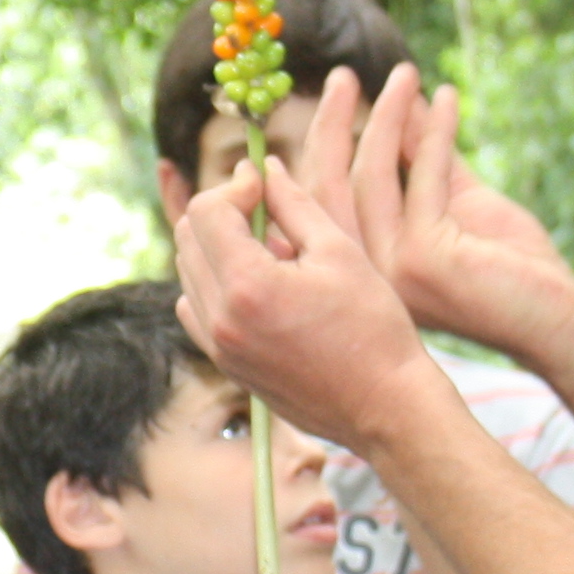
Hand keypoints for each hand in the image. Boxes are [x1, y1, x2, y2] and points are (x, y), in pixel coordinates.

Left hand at [170, 73, 438, 447]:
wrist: (385, 405)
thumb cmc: (374, 327)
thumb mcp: (339, 250)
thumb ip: (294, 202)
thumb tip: (265, 168)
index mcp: (248, 285)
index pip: (207, 211)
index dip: (234, 185)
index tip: (261, 180)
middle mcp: (221, 318)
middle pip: (188, 237)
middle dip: (222, 211)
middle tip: (264, 206)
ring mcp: (218, 346)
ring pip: (188, 272)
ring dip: (218, 247)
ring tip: (271, 249)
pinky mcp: (226, 364)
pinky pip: (197, 309)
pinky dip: (215, 285)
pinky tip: (259, 285)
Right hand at [350, 68, 573, 366]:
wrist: (554, 318)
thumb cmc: (508, 266)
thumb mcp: (456, 202)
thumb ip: (422, 158)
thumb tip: (402, 101)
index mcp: (364, 265)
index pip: (324, 197)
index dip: (322, 142)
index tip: (335, 95)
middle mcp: (365, 273)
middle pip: (329, 185)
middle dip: (333, 123)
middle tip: (343, 75)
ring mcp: (389, 269)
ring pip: (371, 174)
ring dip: (389, 115)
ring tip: (405, 74)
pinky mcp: (424, 257)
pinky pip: (425, 175)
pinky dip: (437, 131)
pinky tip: (450, 99)